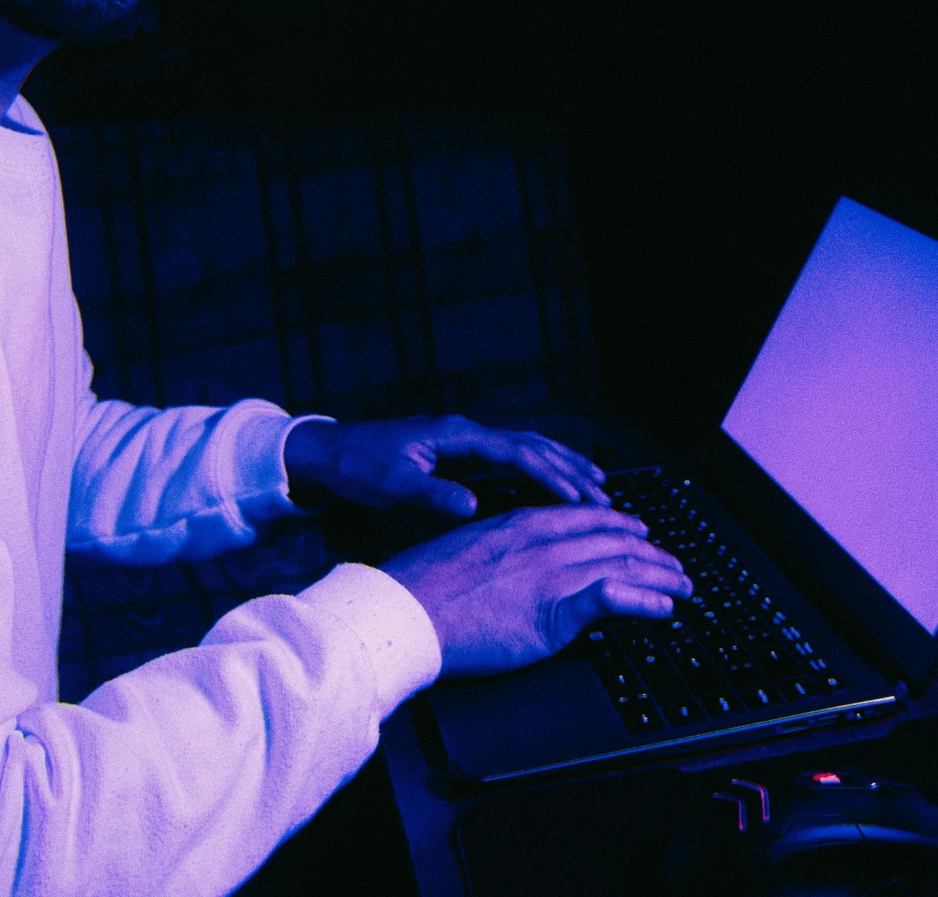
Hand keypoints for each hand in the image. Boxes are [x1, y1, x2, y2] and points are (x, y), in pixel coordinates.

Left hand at [283, 413, 608, 517]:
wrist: (332, 451)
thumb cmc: (359, 466)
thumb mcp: (390, 484)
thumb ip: (431, 494)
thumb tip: (472, 506)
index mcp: (457, 435)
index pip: (517, 452)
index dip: (551, 475)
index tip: (579, 497)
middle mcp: (467, 432)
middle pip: (533, 445)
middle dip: (570, 469)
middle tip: (605, 497)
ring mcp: (466, 439)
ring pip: (528, 447)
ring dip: (562, 465)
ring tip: (596, 486)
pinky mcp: (462, 452)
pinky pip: (513, 456)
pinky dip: (541, 467)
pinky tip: (554, 483)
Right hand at [380, 505, 690, 675]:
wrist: (408, 610)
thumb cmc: (426, 587)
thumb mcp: (472, 550)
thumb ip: (507, 551)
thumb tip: (522, 563)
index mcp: (524, 522)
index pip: (589, 517)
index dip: (623, 525)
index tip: (642, 532)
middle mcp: (545, 539)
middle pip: (616, 539)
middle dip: (653, 552)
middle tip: (676, 564)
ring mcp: (553, 571)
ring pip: (624, 562)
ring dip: (662, 575)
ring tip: (683, 586)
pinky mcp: (557, 606)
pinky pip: (617, 597)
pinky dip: (647, 600)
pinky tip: (665, 606)